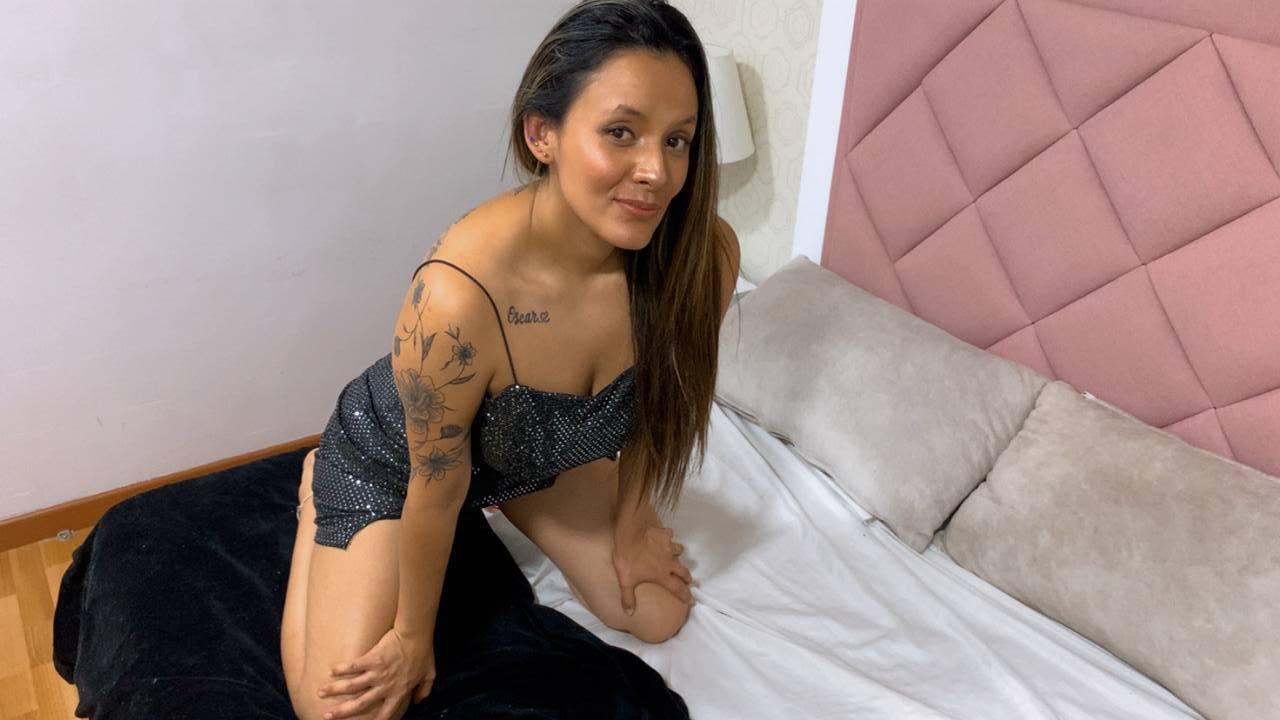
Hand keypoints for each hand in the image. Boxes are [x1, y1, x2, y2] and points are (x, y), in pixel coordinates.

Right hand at [317, 626, 435, 719]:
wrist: (416, 634)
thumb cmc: (424, 652)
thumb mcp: (430, 674)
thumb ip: (424, 690)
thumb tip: (419, 701)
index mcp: (398, 692)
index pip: (385, 714)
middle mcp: (385, 686)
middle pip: (360, 704)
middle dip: (342, 712)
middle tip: (327, 716)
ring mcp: (377, 673)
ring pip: (351, 686)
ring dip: (334, 690)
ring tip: (320, 693)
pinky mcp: (371, 659)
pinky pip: (353, 666)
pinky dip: (341, 669)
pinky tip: (331, 671)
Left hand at [612, 522, 693, 615]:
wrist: (631, 532)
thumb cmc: (628, 557)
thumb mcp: (625, 580)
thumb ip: (628, 597)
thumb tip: (629, 613)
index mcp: (662, 575)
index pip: (677, 588)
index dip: (685, 595)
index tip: (691, 601)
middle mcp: (669, 562)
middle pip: (683, 571)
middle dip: (686, 577)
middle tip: (688, 581)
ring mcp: (668, 547)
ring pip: (679, 551)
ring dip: (678, 555)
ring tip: (676, 555)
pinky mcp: (665, 534)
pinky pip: (670, 535)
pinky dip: (668, 537)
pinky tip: (663, 536)